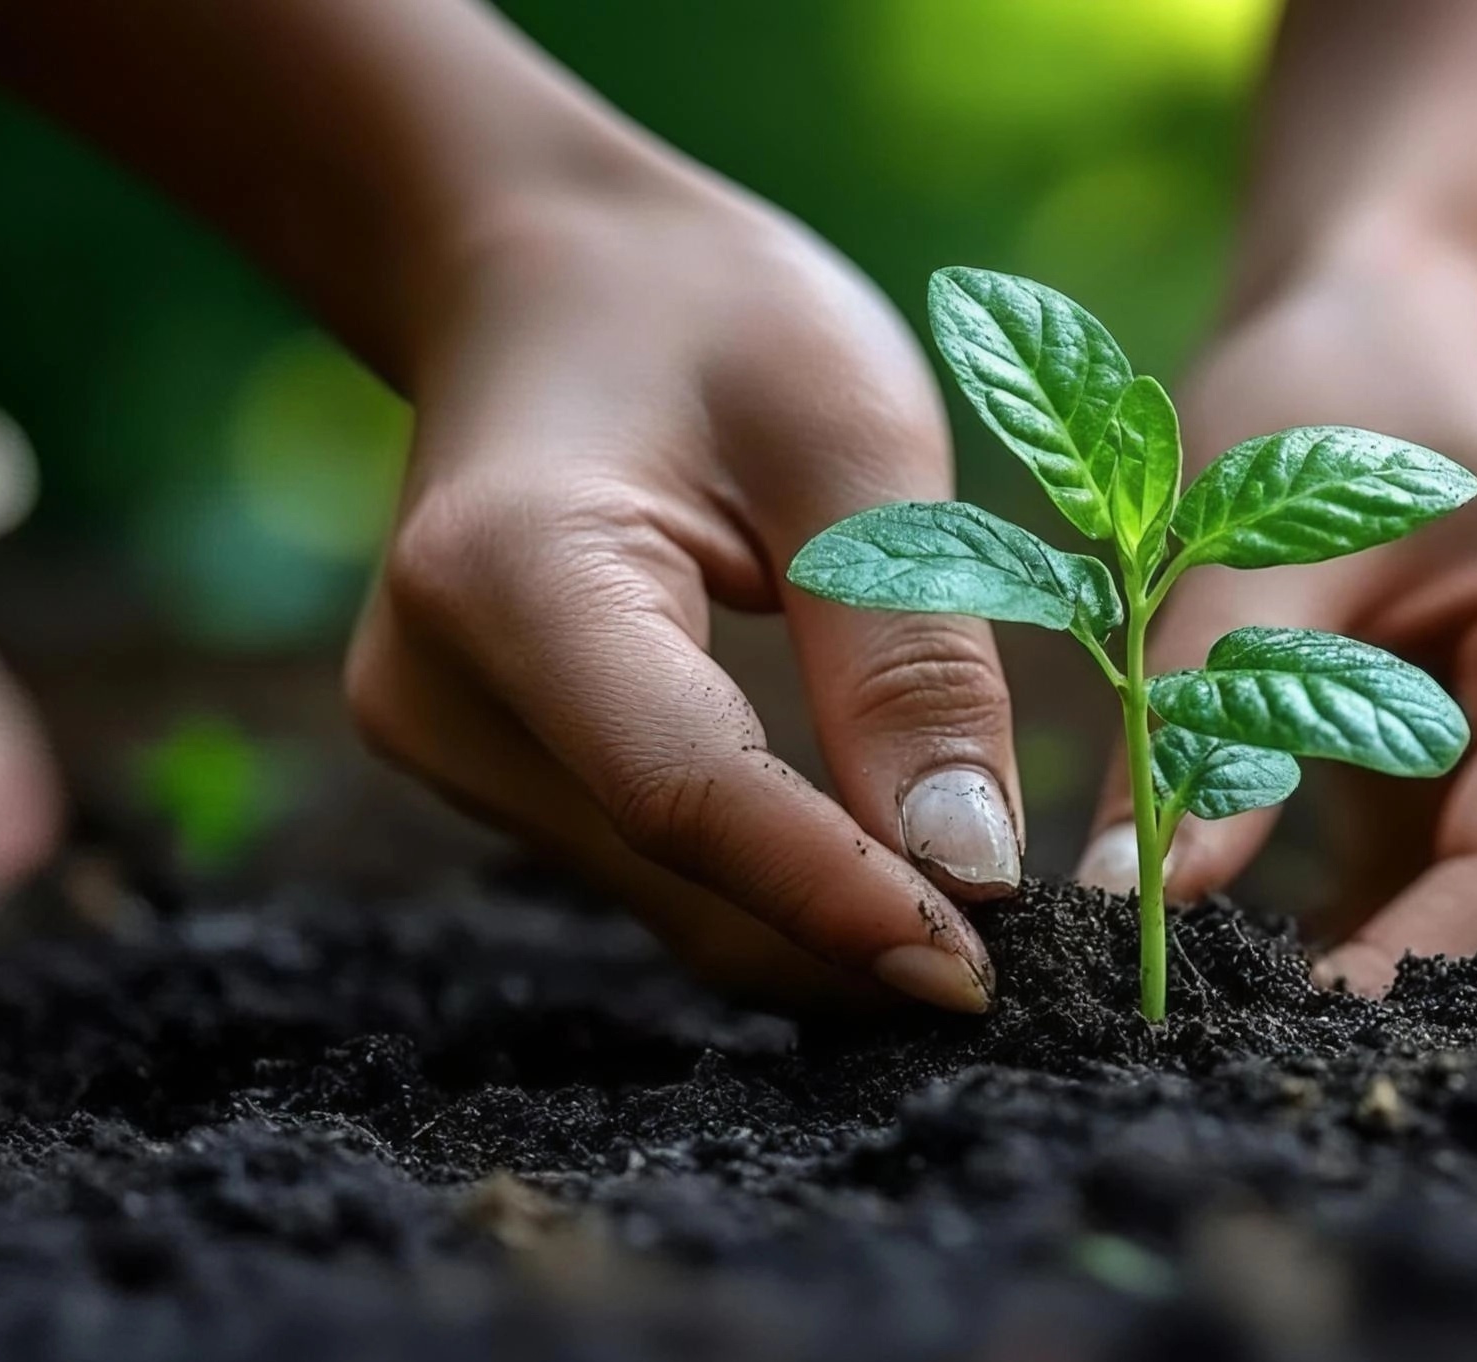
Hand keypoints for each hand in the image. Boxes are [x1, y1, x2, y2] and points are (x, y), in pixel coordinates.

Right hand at [344, 177, 1022, 1013]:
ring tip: (989, 912)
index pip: (686, 792)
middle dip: (858, 933)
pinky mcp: (476, 766)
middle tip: (1042, 963)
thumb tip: (976, 870)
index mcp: (511, 572)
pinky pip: (652, 865)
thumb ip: (909, 652)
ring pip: (670, 897)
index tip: (990, 973)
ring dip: (825, 922)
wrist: (538, 272)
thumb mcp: (852, 435)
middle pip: (678, 874)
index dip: (842, 898)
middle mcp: (434, 686)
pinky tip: (888, 863)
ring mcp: (438, 738)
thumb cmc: (709, 314)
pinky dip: (774, 877)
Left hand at [1082, 247, 1476, 994]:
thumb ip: (1204, 713)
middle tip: (1189, 1049)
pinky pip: (1445, 917)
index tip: (1243, 1033)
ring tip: (1194, 1019)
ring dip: (1352, 981)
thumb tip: (1123, 907)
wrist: (1410, 322)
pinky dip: (1347, 946)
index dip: (1397, 973)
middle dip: (1369, 995)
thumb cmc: (1347, 384)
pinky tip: (1228, 979)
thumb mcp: (1258, 530)